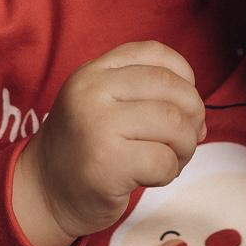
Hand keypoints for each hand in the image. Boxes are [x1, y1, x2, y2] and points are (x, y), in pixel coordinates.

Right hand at [11, 40, 204, 245]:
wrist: (45, 193)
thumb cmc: (87, 149)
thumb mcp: (106, 104)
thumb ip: (147, 95)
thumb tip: (200, 116)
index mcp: (94, 71)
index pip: (155, 53)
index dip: (184, 77)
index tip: (181, 104)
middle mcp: (92, 90)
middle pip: (174, 90)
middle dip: (192, 119)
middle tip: (181, 141)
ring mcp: (98, 125)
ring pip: (175, 125)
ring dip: (184, 148)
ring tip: (168, 159)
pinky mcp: (107, 163)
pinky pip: (165, 161)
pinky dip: (168, 173)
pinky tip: (150, 178)